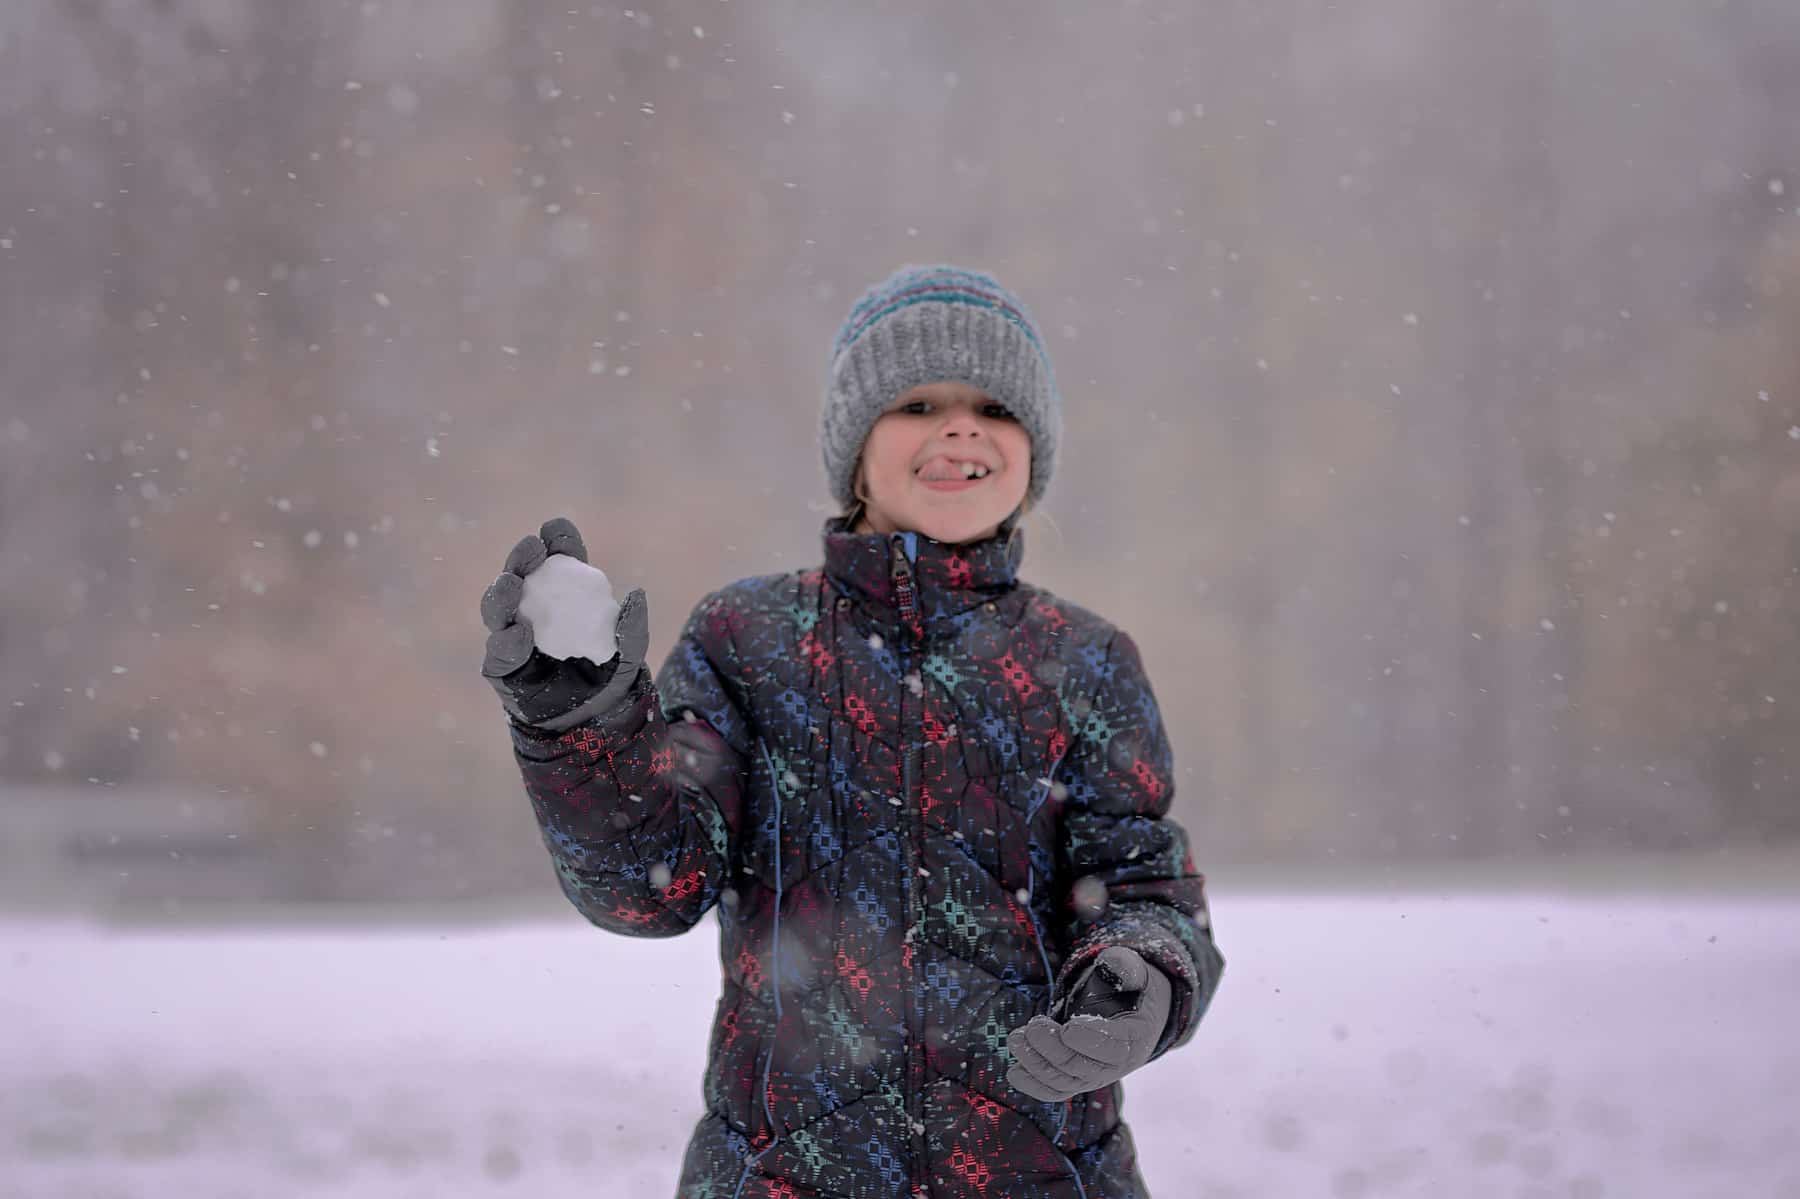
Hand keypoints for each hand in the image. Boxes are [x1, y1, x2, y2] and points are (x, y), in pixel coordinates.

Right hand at [480, 516, 648, 732]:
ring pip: (498, 607)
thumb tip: (636, 594)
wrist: (595, 719)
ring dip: (502, 591)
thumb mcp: (629, 651)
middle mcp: (534, 607)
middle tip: (532, 548)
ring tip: (513, 583)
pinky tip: (521, 632)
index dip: (556, 540)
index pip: (558, 557)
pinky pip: (499, 651)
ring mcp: (513, 634)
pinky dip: (507, 639)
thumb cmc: (610, 674)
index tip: (556, 529)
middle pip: (522, 574)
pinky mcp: (503, 667)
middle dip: (523, 556)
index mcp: (565, 592)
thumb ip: (632, 626)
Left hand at [1006, 946, 1170, 1101]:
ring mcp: (1095, 1075)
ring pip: (1065, 1082)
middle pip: (1083, 1067)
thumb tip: (1112, 961)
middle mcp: (1117, 1064)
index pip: (1115, 1047)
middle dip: (1054, 1049)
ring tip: (1016, 1039)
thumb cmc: (1131, 989)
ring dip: (1037, 1064)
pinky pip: (1055, 1091)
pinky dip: (1034, 1085)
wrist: (1131, 1013)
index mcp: (1135, 1037)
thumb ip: (1124, 965)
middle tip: (1033, 1026)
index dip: (1091, 1040)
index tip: (1068, 1028)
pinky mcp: (1076, 1080)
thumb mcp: (1135, 972)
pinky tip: (1014, 1072)